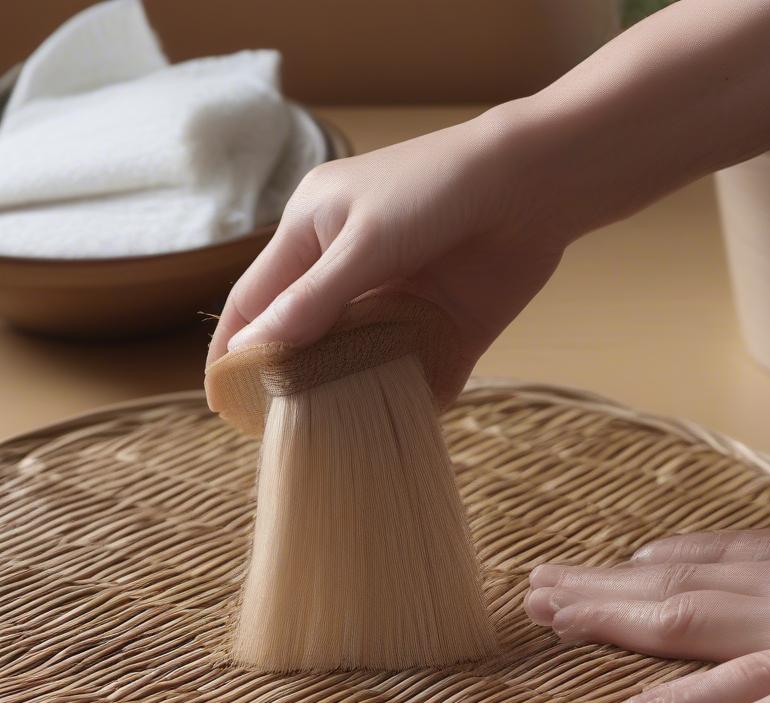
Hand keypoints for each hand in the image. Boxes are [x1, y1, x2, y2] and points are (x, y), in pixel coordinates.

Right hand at [207, 111, 563, 405]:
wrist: (533, 185)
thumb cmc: (437, 187)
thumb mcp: (364, 242)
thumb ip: (313, 300)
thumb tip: (252, 348)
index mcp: (313, 235)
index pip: (256, 298)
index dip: (237, 345)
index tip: (226, 398)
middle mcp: (350, 272)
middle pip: (306, 336)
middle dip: (294, 378)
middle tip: (280, 431)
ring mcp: (398, 301)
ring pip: (358, 360)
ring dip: (347, 393)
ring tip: (330, 439)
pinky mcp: (444, 327)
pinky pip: (416, 372)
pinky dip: (405, 398)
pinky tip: (391, 428)